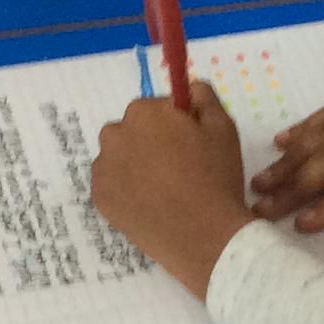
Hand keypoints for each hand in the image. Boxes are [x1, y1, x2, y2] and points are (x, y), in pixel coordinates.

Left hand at [90, 82, 252, 295]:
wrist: (204, 236)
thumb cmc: (217, 178)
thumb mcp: (223, 128)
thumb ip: (204, 98)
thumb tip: (190, 87)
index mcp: (143, 113)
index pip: (155, 108)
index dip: (174, 124)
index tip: (190, 144)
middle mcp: (115, 135)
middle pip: (132, 130)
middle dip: (150, 141)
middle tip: (177, 168)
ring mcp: (104, 169)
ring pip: (119, 157)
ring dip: (135, 164)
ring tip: (163, 189)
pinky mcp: (100, 199)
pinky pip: (111, 184)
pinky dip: (125, 189)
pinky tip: (150, 204)